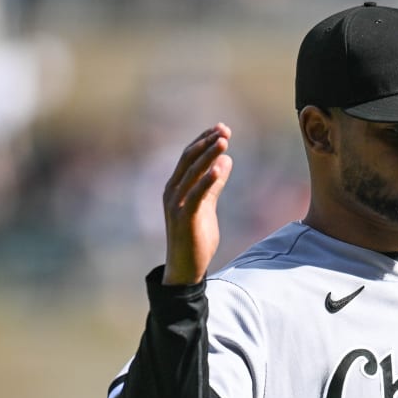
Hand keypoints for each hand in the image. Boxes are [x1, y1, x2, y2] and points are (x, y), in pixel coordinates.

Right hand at [161, 123, 232, 284]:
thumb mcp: (207, 207)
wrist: (186, 268)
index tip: (221, 128)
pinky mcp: (184, 217)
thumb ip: (214, 185)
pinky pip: (196, 194)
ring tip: (224, 141)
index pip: (189, 157)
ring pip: (192, 173)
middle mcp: (172, 191)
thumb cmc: (196, 239)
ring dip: (208, 155)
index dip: (204, 141)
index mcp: (176, 187)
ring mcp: (176, 204)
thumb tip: (225, 161)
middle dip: (207, 142)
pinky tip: (219, 168)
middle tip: (225, 129)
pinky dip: (207, 180)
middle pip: (189, 159)